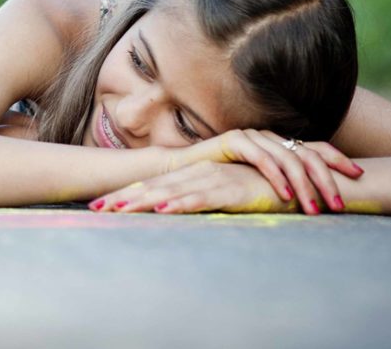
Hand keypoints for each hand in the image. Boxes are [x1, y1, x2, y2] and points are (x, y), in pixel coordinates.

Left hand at [91, 161, 294, 213]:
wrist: (294, 181)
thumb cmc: (257, 190)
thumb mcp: (221, 197)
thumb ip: (197, 202)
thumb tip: (171, 215)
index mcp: (191, 176)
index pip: (152, 186)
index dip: (125, 196)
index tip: (98, 207)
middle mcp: (196, 175)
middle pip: (153, 188)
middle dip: (123, 199)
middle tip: (95, 210)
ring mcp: (212, 180)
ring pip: (170, 192)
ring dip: (143, 201)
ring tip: (118, 210)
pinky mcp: (230, 189)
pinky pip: (202, 197)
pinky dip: (181, 203)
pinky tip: (163, 209)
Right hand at [167, 129, 363, 214]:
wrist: (181, 170)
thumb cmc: (219, 180)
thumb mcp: (257, 183)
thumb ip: (281, 184)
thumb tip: (315, 201)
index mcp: (277, 143)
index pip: (315, 147)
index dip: (338, 159)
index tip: (359, 177)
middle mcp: (268, 136)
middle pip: (307, 154)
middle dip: (326, 181)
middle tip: (339, 206)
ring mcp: (251, 136)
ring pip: (288, 158)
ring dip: (305, 186)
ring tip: (314, 209)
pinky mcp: (234, 141)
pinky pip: (262, 159)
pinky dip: (276, 177)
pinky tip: (286, 196)